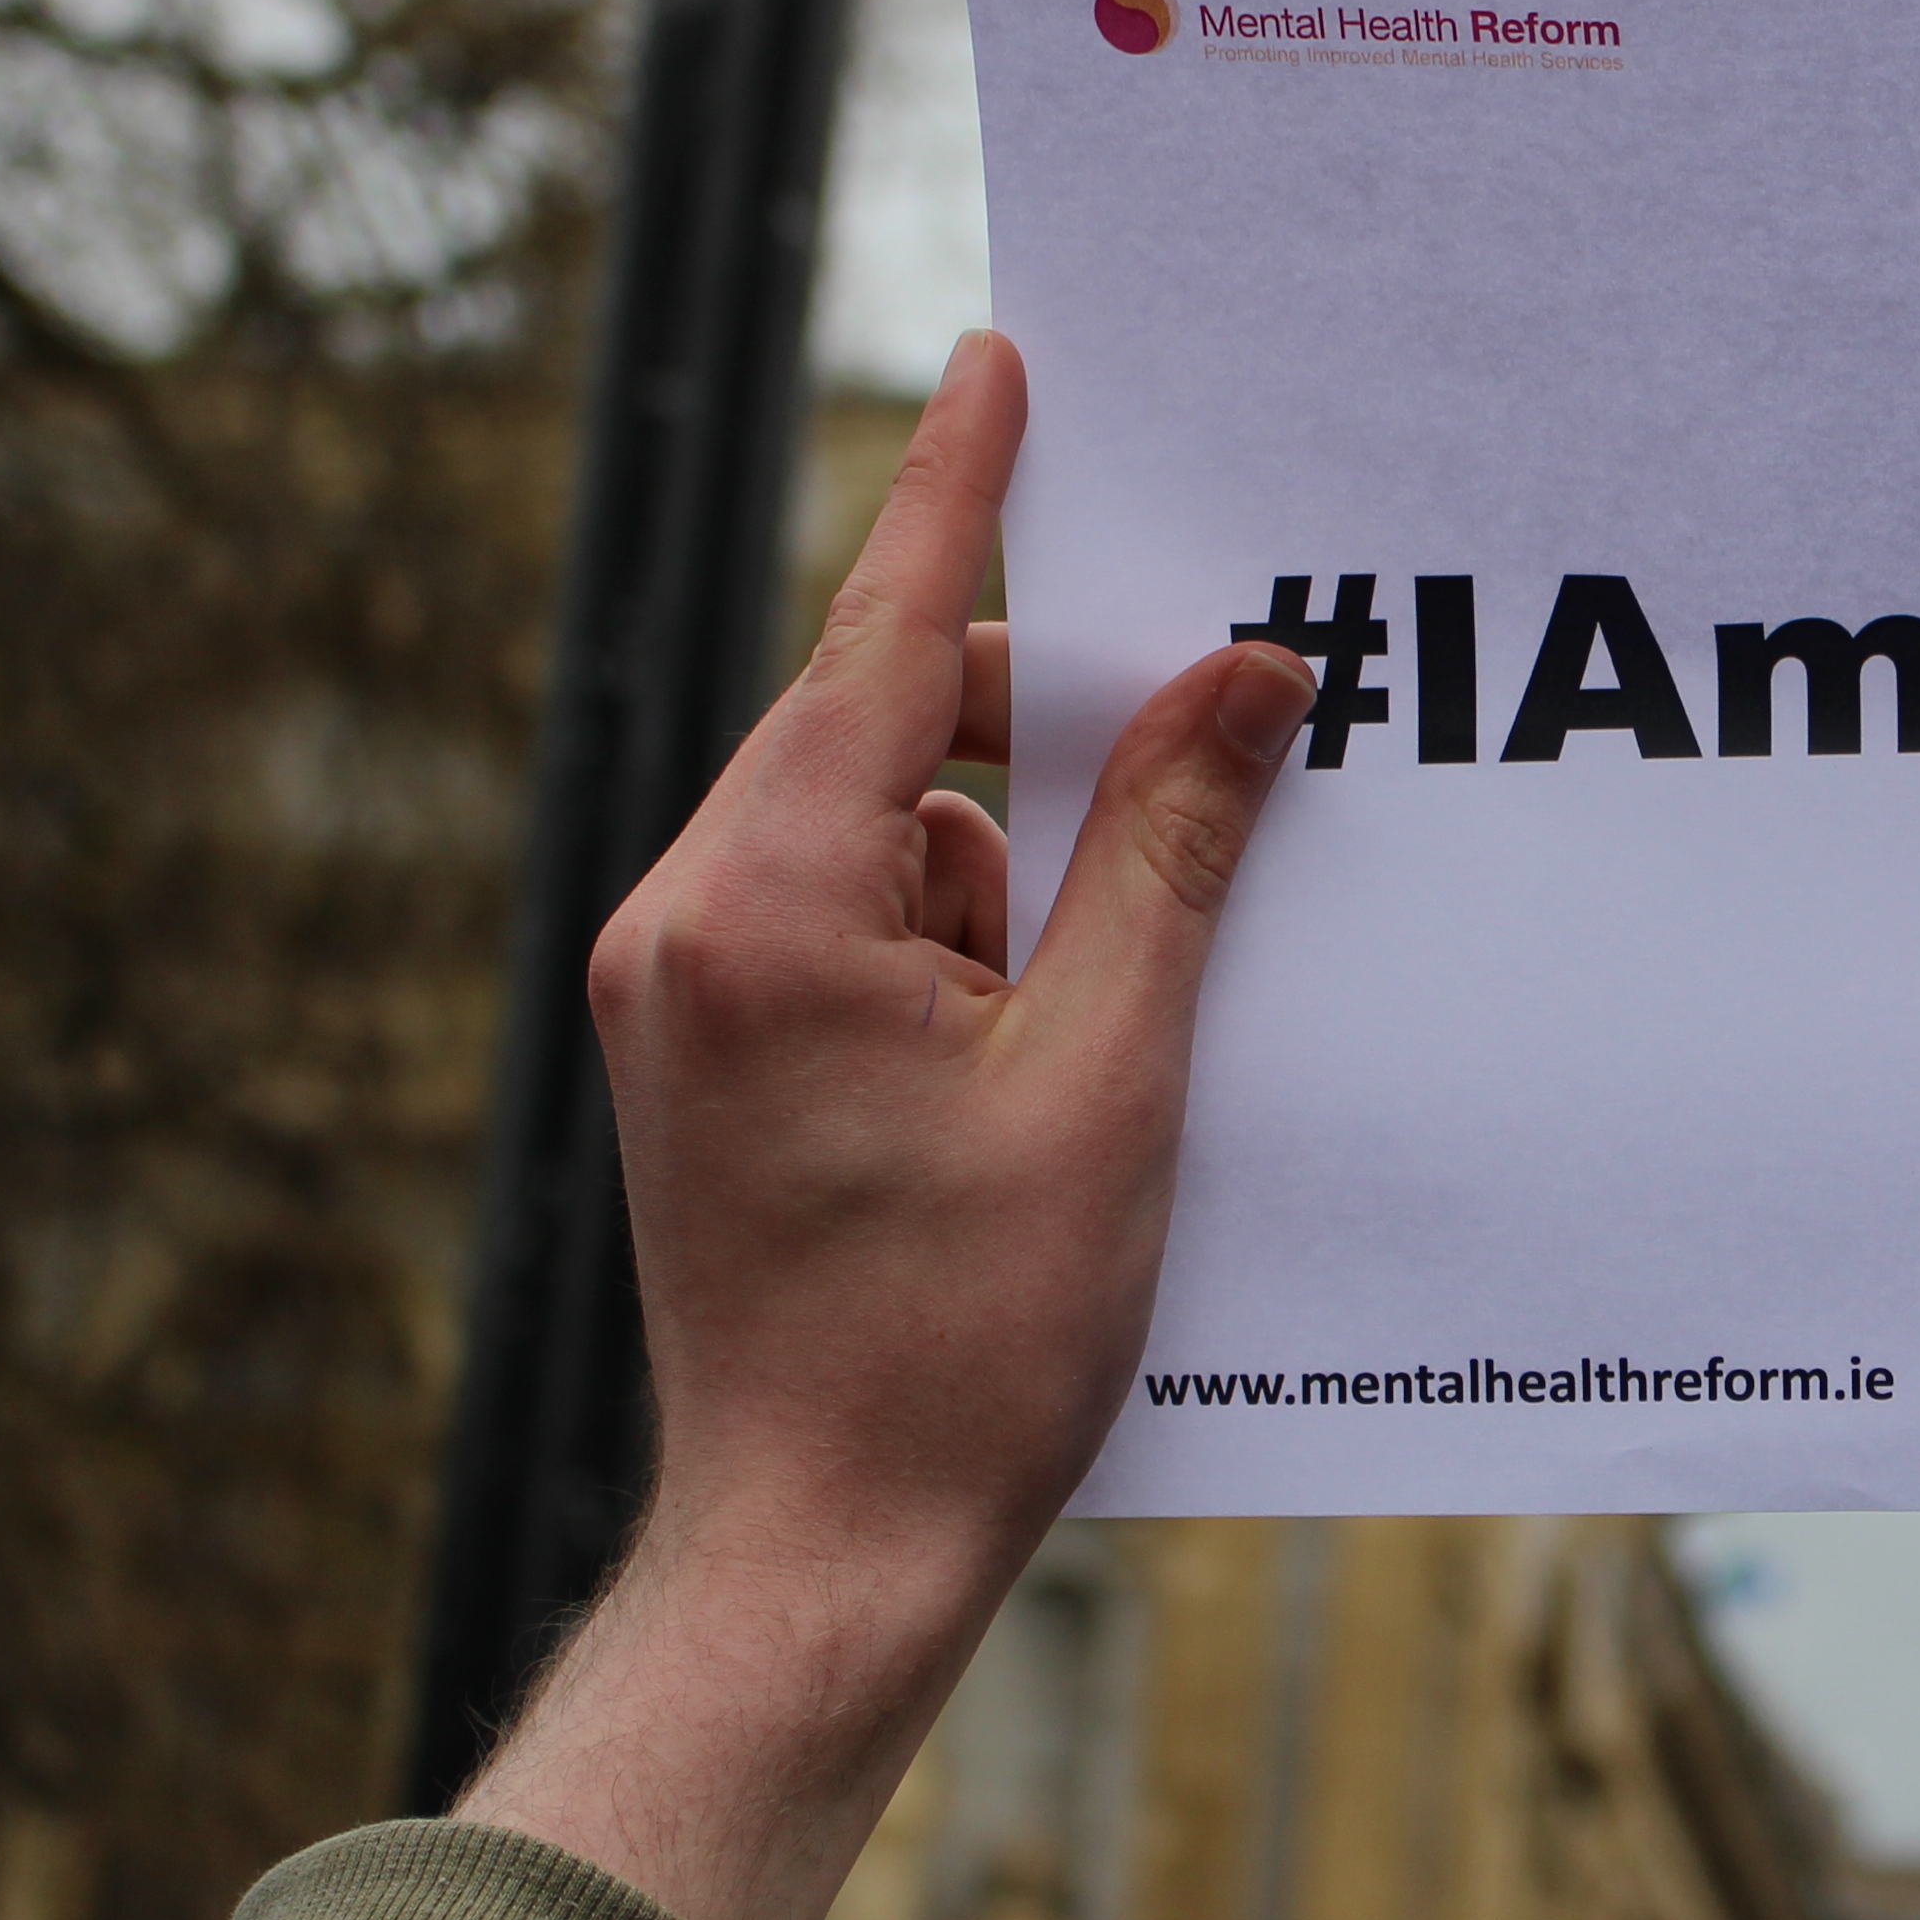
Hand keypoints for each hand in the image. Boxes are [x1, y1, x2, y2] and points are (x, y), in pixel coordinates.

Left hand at [454, 331, 1312, 1919]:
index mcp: (760, 908)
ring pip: (878, 843)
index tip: (1000, 364)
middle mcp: (683, 926)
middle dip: (1038, 748)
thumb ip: (1168, 853)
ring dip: (1008, 882)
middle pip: (883, 738)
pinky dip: (960, 950)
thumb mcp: (1107, 1076)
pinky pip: (847, 930)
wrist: (820, 1555)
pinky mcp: (702, 1063)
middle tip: (1195, 750)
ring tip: (1106, 1026)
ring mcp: (678, 997)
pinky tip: (1053, 1059)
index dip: (957, 495)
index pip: (881, 641)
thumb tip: (1241, 675)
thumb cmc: (959, 1346)